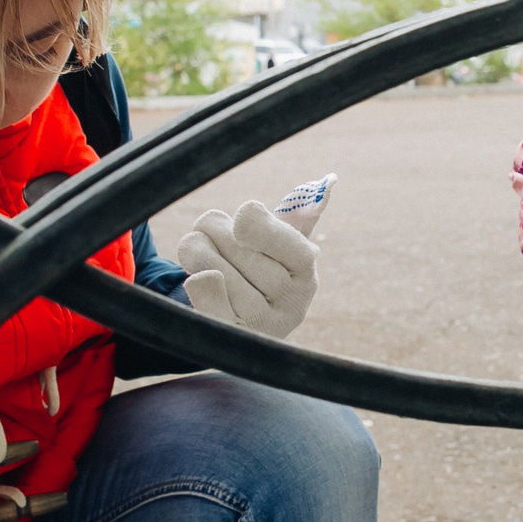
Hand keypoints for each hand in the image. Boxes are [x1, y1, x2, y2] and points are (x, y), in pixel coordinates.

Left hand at [178, 200, 318, 339]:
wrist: (234, 319)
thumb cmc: (257, 269)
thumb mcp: (279, 244)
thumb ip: (299, 216)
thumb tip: (328, 183)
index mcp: (306, 274)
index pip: (292, 246)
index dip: (261, 228)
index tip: (240, 218)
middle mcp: (290, 306)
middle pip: (244, 254)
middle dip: (217, 231)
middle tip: (206, 224)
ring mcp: (259, 327)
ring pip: (218, 271)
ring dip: (197, 251)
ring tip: (195, 246)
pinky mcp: (227, 338)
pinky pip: (208, 302)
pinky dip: (198, 283)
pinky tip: (196, 276)